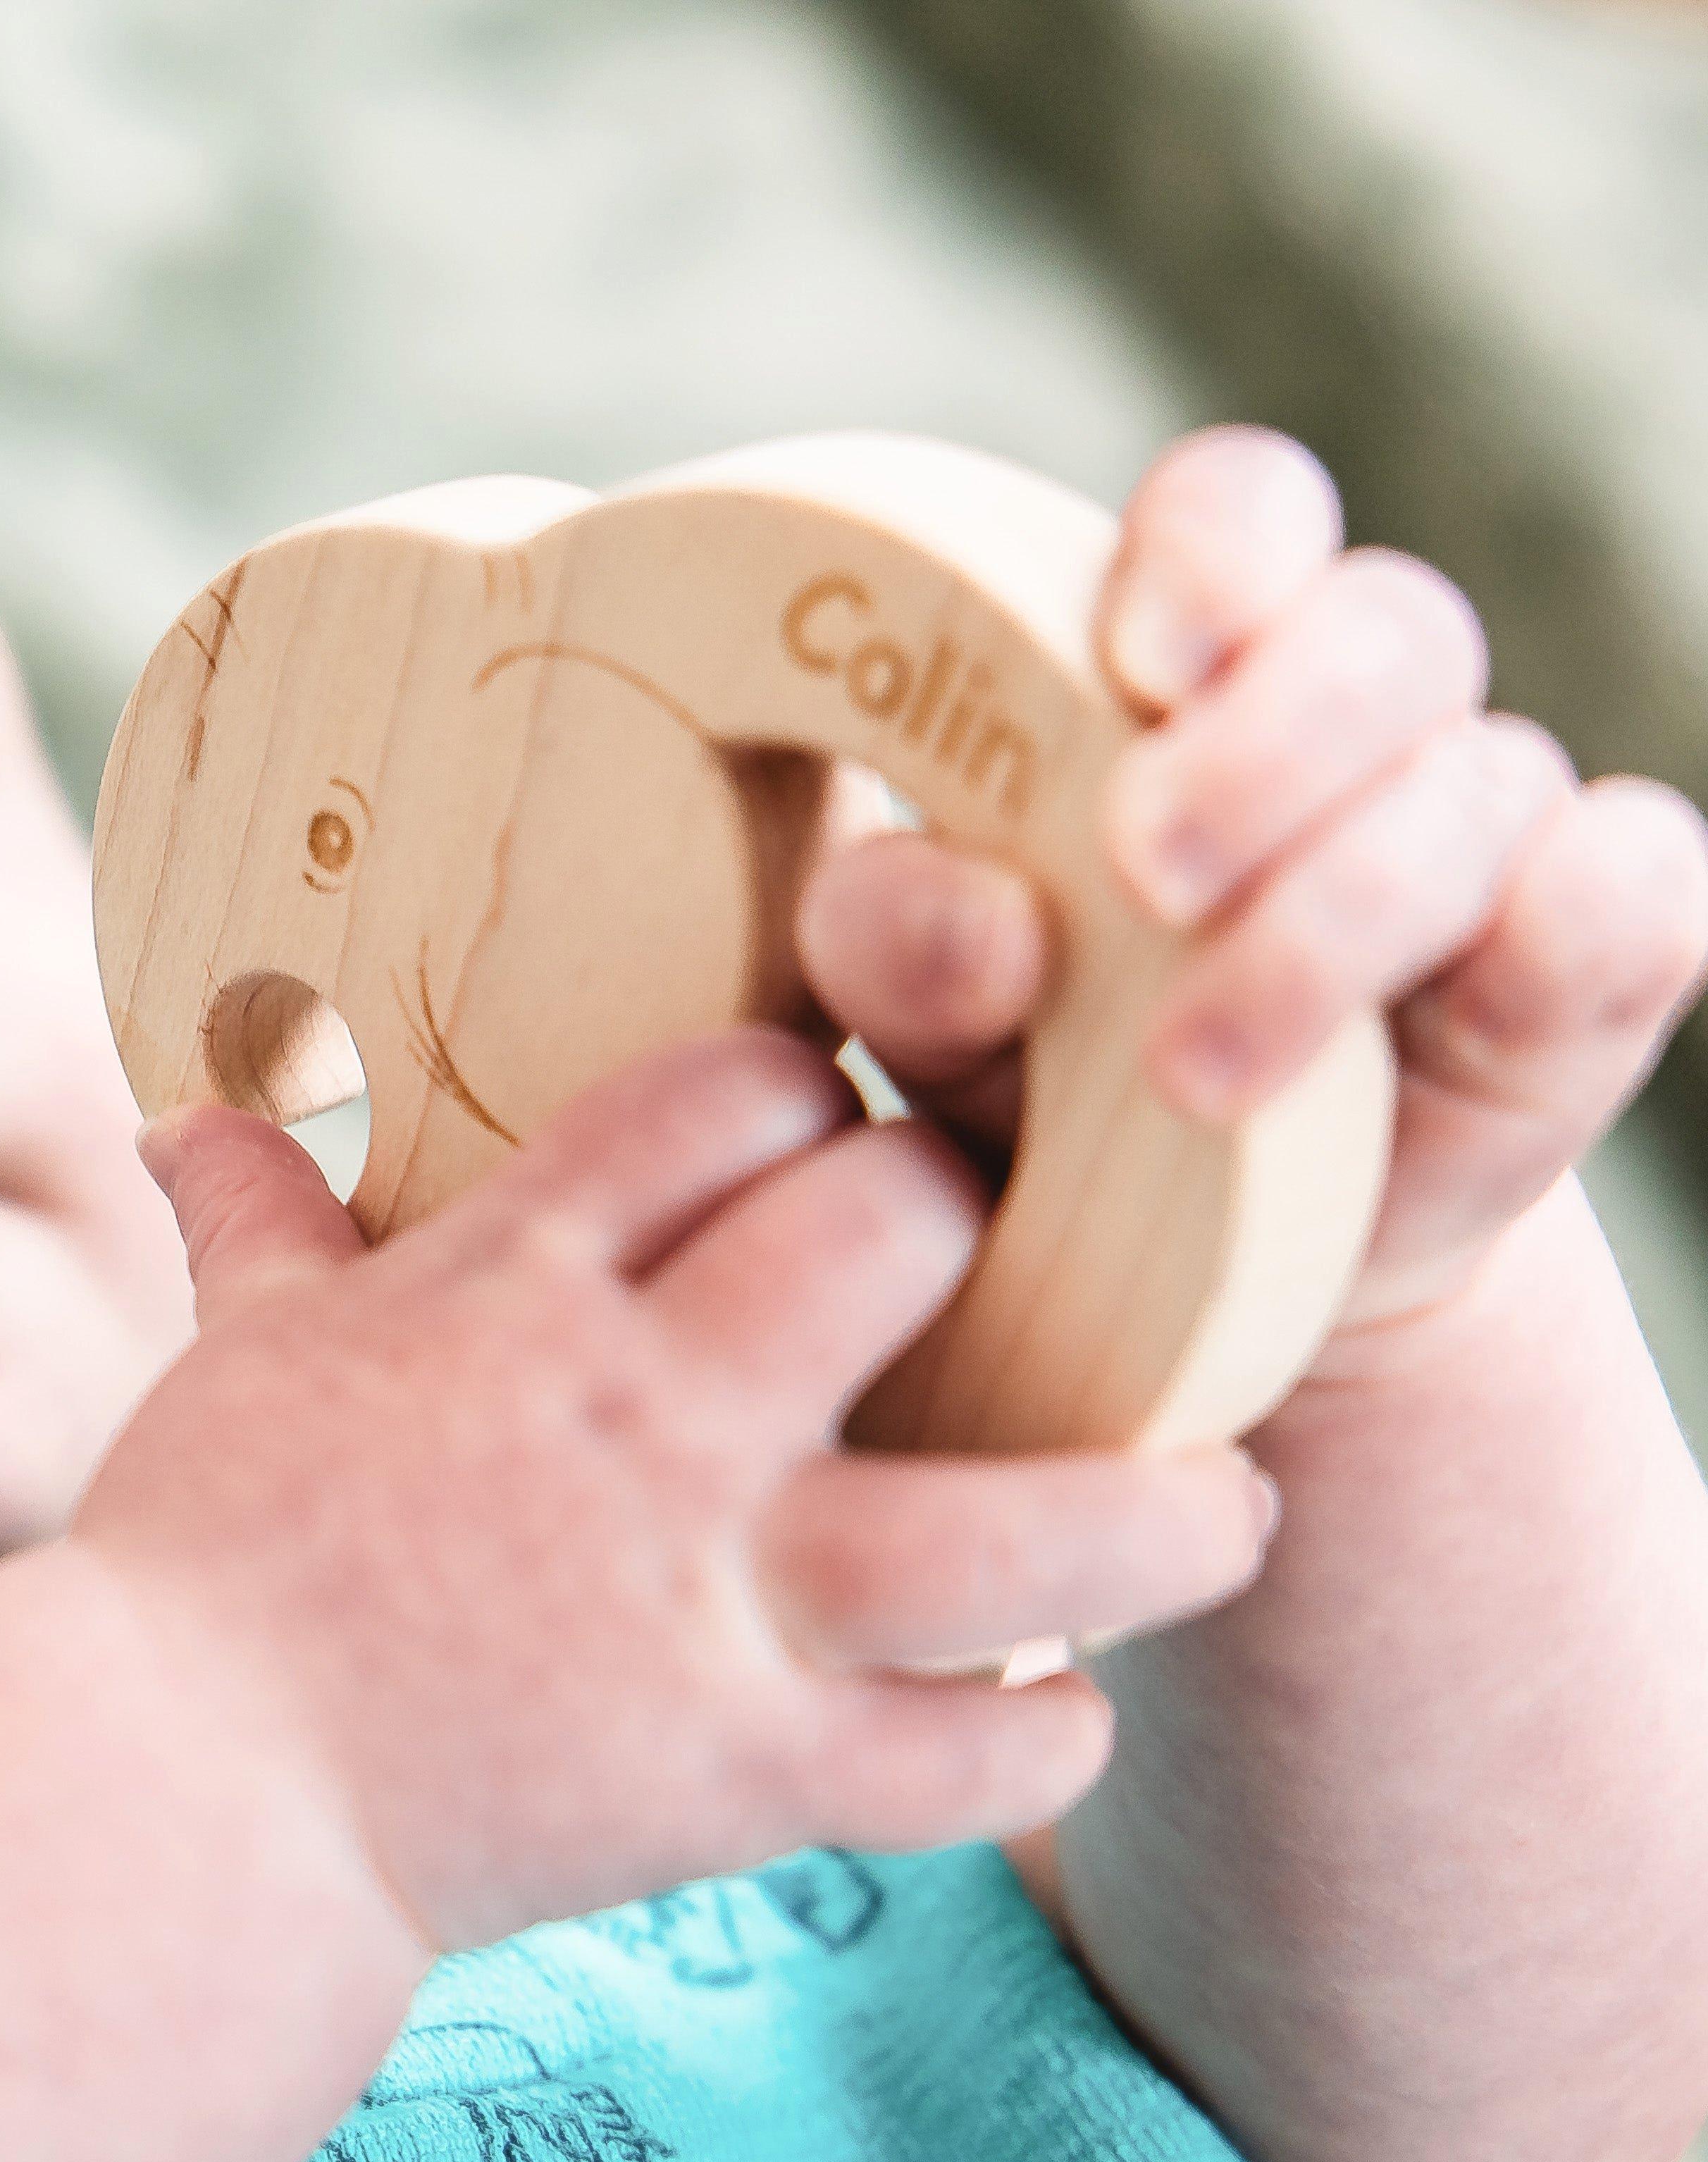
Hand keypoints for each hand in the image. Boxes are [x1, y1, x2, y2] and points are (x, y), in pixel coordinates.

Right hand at [73, 1033, 1273, 1951]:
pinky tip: (1058, 1715)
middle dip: (975, 1221)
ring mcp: (704, 1601)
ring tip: (1218, 1507)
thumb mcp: (232, 1362)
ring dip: (1156, 1516)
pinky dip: (1040, 1741)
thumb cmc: (197, 1567)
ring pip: (1023, 1532)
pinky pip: (963, 1762)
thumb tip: (189, 1110)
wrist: (175, 1808)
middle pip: (903, 1233)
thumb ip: (260, 1225)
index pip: (730, 1093)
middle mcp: (642, 1417)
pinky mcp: (736, 1779)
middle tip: (1006, 1271)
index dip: (812, 1083)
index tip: (828, 1123)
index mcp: (516, 1288)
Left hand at [795, 426, 1707, 1344]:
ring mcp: (1487, 830)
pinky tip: (1471, 1003)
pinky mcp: (1589, 959)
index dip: (1215, 551)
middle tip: (1149, 873)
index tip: (1146, 656)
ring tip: (1189, 1078)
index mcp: (1187, 675)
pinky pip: (1636, 888)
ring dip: (1336, 920)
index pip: (1238, 516)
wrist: (1183, 1267)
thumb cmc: (1045, 1085)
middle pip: (1383, 630)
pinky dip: (1574, 927)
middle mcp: (1357, 724)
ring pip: (1484, 782)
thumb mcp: (936, 1016)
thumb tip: (974, 922)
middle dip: (1267, 746)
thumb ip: (905, 947)